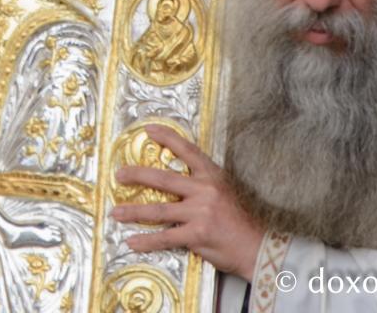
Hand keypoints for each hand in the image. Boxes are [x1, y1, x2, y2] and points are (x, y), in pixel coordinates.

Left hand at [110, 124, 263, 280]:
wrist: (260, 247)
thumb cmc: (242, 220)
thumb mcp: (226, 192)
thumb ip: (204, 185)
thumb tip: (178, 183)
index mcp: (213, 176)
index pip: (187, 150)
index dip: (167, 138)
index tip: (148, 129)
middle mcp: (205, 191)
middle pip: (163, 179)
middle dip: (137, 175)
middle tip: (119, 174)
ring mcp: (200, 213)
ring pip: (158, 210)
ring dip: (133, 211)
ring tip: (116, 212)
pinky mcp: (196, 235)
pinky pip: (165, 237)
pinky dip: (146, 241)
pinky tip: (132, 241)